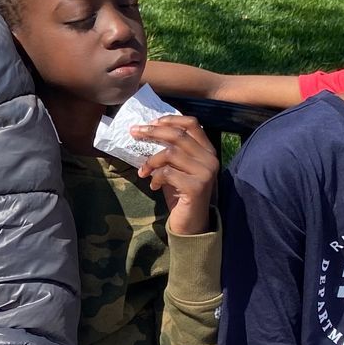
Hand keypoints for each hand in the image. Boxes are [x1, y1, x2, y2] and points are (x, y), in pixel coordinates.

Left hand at [132, 116, 217, 237]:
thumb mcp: (176, 169)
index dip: (170, 119)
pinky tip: (154, 186)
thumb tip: (146, 132)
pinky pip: (168, 172)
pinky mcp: (197, 187)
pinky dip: (156, 177)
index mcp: (207, 150)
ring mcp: (205, 172)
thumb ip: (170, 152)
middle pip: (178, 135)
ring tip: (143, 171)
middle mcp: (210, 159)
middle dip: (152, 132)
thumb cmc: (181, 195)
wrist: (191, 225)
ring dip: (151, 160)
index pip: (192, 124)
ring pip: (171, 153)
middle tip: (134, 133)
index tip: (151, 122)